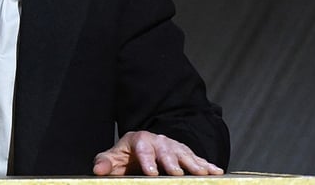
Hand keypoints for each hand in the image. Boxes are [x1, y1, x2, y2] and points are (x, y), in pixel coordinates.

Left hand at [93, 130, 223, 175]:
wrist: (140, 149)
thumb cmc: (125, 157)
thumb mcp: (113, 158)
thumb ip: (105, 163)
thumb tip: (98, 170)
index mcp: (139, 139)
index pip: (143, 147)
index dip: (147, 160)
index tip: (151, 172)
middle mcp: (158, 140)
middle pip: (166, 150)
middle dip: (173, 163)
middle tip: (178, 175)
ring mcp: (173, 146)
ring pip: (184, 154)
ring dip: (194, 164)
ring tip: (203, 173)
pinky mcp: (184, 153)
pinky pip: (197, 159)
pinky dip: (207, 165)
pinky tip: (216, 172)